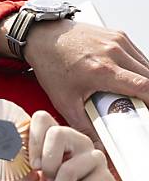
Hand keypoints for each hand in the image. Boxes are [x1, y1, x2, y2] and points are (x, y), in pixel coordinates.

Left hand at [14, 111, 133, 180]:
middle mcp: (76, 144)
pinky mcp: (105, 178)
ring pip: (68, 169)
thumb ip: (19, 168)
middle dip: (46, 161)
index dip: (30, 138)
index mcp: (55, 142)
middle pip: (58, 132)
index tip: (30, 162)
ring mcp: (93, 159)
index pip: (42, 119)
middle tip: (45, 178)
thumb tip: (9, 152)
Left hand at [24, 20, 148, 142]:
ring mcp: (119, 41)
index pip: (145, 87)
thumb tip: (97, 145)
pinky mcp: (119, 35)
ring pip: (147, 65)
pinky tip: (129, 79)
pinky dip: (139, 69)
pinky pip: (138, 55)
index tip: (148, 113)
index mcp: (104, 70)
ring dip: (146, 82)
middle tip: (141, 108)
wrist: (42, 36)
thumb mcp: (63, 101)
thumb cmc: (51, 65)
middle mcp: (115, 52)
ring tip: (134, 96)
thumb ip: (83, 126)